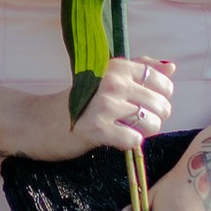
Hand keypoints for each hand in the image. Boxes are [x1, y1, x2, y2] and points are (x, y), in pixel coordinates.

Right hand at [59, 56, 175, 162]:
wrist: (39, 121)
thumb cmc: (77, 101)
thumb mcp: (107, 76)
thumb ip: (139, 69)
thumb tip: (171, 67)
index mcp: (118, 66)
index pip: (163, 83)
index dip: (160, 99)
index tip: (143, 105)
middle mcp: (113, 82)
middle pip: (161, 105)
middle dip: (154, 119)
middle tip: (134, 122)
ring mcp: (105, 105)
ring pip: (151, 123)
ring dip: (143, 133)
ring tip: (125, 130)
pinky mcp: (97, 129)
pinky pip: (133, 140)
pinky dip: (128, 143)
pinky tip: (114, 139)